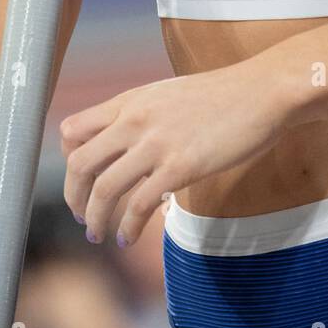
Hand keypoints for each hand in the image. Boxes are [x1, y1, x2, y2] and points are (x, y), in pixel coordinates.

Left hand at [59, 60, 285, 246]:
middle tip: (81, 215)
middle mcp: (134, 120)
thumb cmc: (221, 94)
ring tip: (98, 233)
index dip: (66, 160)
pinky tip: (128, 238)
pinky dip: (128, 228)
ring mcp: (156, 144)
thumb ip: (141, 114)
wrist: (261, 90)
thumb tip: (125, 140)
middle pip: (78, 164)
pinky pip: (139, 205)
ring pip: (103, 189)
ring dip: (94, 219)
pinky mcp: (180, 167)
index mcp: (130, 100)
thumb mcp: (167, 94)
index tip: (79, 180)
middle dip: (73, 196)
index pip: (72, 130)